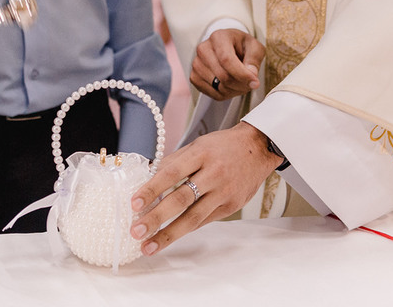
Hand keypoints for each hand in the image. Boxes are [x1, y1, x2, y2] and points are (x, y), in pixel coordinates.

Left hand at [129, 122, 281, 254]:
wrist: (258, 148)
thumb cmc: (222, 146)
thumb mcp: (197, 146)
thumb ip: (173, 163)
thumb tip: (146, 180)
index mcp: (201, 154)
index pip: (172, 172)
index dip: (152, 189)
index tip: (134, 204)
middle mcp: (213, 174)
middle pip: (181, 199)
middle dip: (156, 218)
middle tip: (136, 231)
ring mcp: (224, 192)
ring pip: (193, 218)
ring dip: (169, 234)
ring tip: (149, 246)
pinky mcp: (231, 207)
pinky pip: (204, 221)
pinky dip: (185, 229)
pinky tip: (169, 237)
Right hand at [190, 29, 262, 99]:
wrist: (229, 48)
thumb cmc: (242, 47)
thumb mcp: (254, 47)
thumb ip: (254, 59)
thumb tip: (251, 75)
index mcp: (218, 37)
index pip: (226, 59)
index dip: (242, 74)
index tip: (255, 82)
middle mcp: (203, 49)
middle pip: (223, 76)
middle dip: (241, 85)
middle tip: (251, 84)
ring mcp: (196, 64)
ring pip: (219, 87)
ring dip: (235, 90)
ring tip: (242, 83)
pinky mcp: (194, 77)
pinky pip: (213, 94)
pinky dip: (226, 95)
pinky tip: (232, 86)